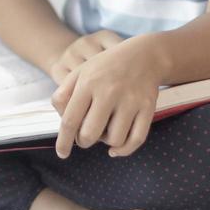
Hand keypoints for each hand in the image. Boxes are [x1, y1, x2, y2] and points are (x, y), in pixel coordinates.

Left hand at [50, 34, 162, 158]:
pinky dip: (124, 150)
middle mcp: (109, 92)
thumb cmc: (106, 67)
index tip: (62, 153)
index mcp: (88, 83)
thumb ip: (64, 94)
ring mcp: (130, 100)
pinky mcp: (147, 107)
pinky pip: (136, 139)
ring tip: (105, 130)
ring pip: (114, 139)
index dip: (63, 142)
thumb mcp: (80, 72)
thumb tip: (62, 123)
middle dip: (84, 141)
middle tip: (85, 136)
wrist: (144, 55)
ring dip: (106, 142)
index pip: (70, 120)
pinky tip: (116, 149)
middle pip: (90, 134)